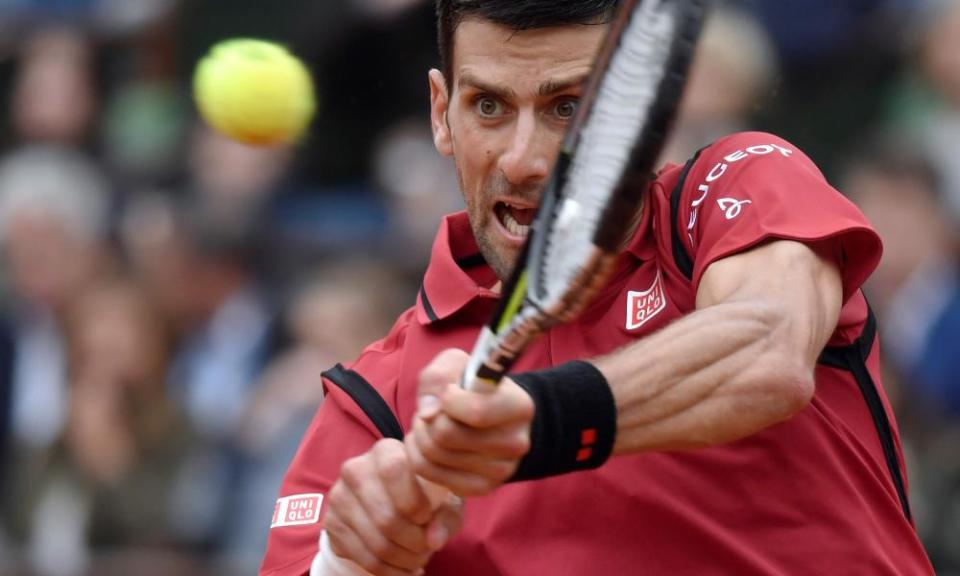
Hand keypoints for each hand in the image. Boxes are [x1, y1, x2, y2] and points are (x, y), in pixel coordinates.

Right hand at [325, 439, 462, 575]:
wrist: (386, 505)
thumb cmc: (424, 497)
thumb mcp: (443, 500)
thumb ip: (446, 516)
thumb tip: (434, 539)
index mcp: (385, 452)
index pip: (394, 470)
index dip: (414, 500)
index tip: (427, 517)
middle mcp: (356, 469)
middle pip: (386, 516)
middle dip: (415, 542)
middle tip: (427, 548)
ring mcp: (340, 497)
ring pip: (377, 542)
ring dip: (404, 559)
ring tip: (418, 559)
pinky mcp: (332, 523)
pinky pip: (364, 557)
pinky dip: (389, 571)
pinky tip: (403, 568)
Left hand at [406, 349, 534, 495]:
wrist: (492, 417)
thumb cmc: (472, 387)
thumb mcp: (458, 365)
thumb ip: (439, 377)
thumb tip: (428, 413)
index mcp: (519, 407)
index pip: (475, 411)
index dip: (448, 398)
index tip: (449, 393)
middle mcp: (515, 443)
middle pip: (446, 435)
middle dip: (427, 418)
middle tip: (432, 411)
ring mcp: (500, 471)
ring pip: (433, 455)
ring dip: (420, 434)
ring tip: (430, 424)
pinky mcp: (481, 488)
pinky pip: (429, 473)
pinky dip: (418, 455)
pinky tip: (429, 443)